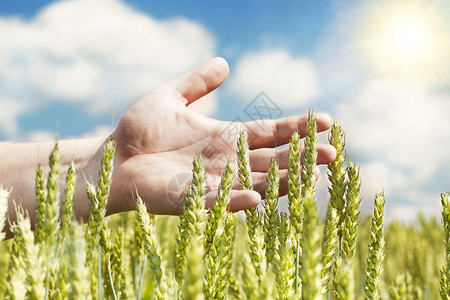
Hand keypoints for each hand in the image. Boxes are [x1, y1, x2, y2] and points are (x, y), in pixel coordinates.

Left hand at [109, 58, 335, 214]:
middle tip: (332, 153)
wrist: (110, 158)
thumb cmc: (138, 130)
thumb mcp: (169, 98)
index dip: (295, 127)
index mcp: (224, 137)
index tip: (324, 121)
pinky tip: (255, 200)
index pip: (268, 132)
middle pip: (271, 160)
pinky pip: (217, 202)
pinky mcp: (190, 200)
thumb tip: (224, 64)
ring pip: (255, 184)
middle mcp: (225, 161)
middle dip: (301, 158)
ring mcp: (210, 182)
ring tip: (311, 176)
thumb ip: (196, 83)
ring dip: (282, 182)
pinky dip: (236, 202)